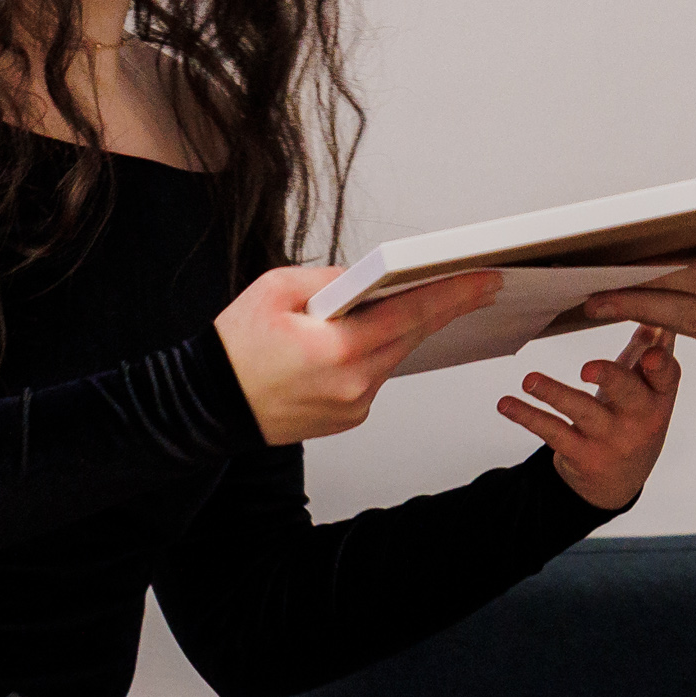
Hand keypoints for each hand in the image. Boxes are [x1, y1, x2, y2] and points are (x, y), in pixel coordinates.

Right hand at [215, 267, 503, 446]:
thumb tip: (368, 278)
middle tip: (480, 284)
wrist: (209, 405)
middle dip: (444, 308)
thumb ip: (330, 280)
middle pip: (411, 336)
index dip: (454, 294)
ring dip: (405, 329)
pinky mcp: (349, 417)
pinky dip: (376, 353)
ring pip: (394, 356)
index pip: (411, 314)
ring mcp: (353, 406)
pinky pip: (375, 376)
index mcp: (338, 350)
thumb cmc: (235, 348)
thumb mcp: (276, 290)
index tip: (486, 279)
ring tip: (426, 298)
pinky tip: (373, 335)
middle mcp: (354, 385)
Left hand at [495, 324, 677, 511]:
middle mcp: (639, 420)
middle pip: (628, 395)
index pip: (666, 376)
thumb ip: (652, 349)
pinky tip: (505, 404)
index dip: (660, 363)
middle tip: (587, 368)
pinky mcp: (581, 455)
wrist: (618, 482)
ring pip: (582, 412)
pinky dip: (526, 416)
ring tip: (529, 380)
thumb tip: (657, 309)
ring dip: (554, 394)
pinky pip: (552, 432)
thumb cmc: (633, 419)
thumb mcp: (649, 390)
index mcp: (659, 397)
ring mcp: (610, 440)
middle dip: (610, 379)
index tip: (649, 352)